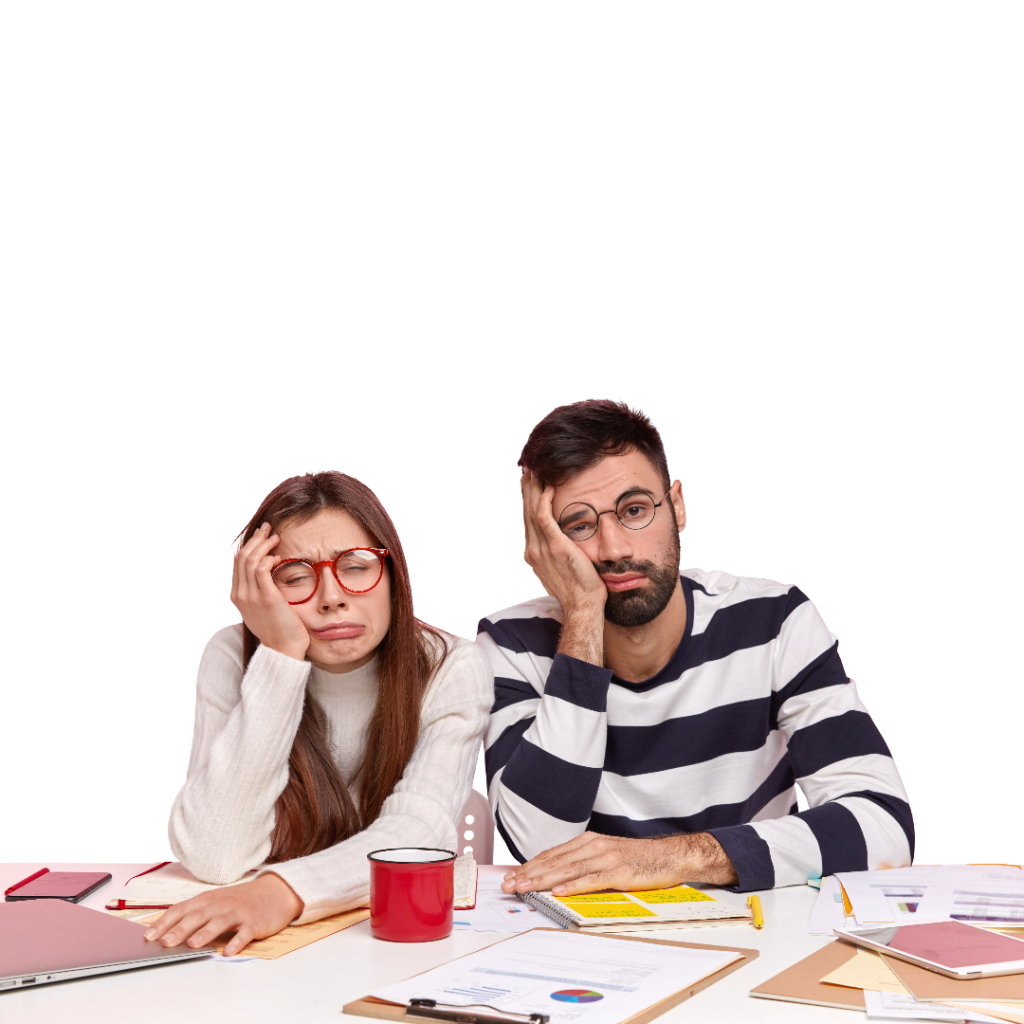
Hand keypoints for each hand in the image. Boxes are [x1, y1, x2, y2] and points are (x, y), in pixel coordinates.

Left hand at [143, 872, 303, 956]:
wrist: (276, 892)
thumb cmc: (240, 901)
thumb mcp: (217, 902)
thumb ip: (195, 915)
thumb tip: (166, 934)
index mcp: (208, 900)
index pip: (182, 909)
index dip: (164, 922)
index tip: (148, 936)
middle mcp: (221, 904)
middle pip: (199, 915)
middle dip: (181, 929)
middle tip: (166, 942)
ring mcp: (239, 912)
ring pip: (220, 921)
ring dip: (206, 932)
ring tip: (194, 944)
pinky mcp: (256, 922)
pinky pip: (246, 932)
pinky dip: (237, 941)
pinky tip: (229, 951)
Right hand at [229, 522, 309, 659]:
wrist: (283, 649)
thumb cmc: (277, 629)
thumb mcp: (260, 608)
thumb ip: (258, 591)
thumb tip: (264, 572)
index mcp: (236, 596)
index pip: (237, 563)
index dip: (248, 545)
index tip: (259, 536)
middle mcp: (240, 595)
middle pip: (242, 558)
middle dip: (255, 539)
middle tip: (267, 529)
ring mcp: (251, 597)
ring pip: (251, 561)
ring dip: (263, 545)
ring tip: (275, 538)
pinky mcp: (266, 598)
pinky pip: (261, 570)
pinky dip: (268, 559)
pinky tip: (278, 557)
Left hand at [500, 831, 737, 895]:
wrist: (669, 855)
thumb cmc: (638, 859)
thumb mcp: (606, 856)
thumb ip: (583, 864)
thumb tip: (557, 880)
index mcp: (588, 841)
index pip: (552, 855)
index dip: (530, 865)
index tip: (512, 875)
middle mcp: (593, 846)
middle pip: (554, 861)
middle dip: (529, 873)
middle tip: (508, 884)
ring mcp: (606, 857)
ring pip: (568, 870)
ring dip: (543, 880)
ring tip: (525, 887)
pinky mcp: (619, 871)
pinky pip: (592, 880)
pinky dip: (574, 886)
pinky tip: (559, 891)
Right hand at [521, 469, 606, 616]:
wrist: (581, 606)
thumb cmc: (577, 589)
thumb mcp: (559, 570)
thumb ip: (555, 556)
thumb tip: (560, 545)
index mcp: (532, 554)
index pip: (527, 521)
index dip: (528, 500)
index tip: (531, 484)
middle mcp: (532, 549)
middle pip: (526, 512)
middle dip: (527, 489)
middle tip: (528, 470)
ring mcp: (541, 548)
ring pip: (532, 511)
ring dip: (533, 489)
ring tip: (535, 472)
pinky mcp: (555, 546)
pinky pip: (544, 517)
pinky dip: (545, 501)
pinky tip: (550, 488)